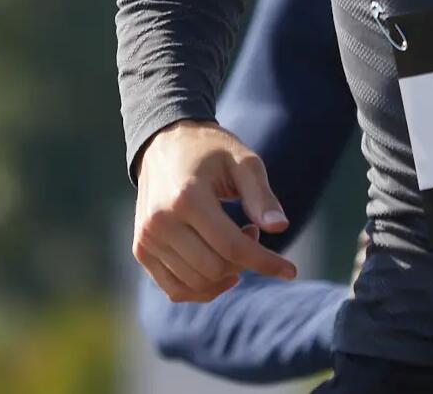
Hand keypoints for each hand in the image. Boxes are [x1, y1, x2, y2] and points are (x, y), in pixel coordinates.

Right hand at [133, 120, 297, 302]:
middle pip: (214, 268)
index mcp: (187, 197)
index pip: (231, 246)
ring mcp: (146, 239)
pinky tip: (221, 267)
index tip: (291, 271)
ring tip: (234, 238)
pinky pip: (175, 289)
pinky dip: (203, 288)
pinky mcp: (141, 250)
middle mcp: (160, 223)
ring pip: (196, 283)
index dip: (265, 262)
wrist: (166, 143)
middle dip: (245, 260)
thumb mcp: (243, 162)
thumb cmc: (211, 150)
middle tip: (253, 230)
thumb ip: (262, 196)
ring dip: (226, 272)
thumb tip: (281, 227)